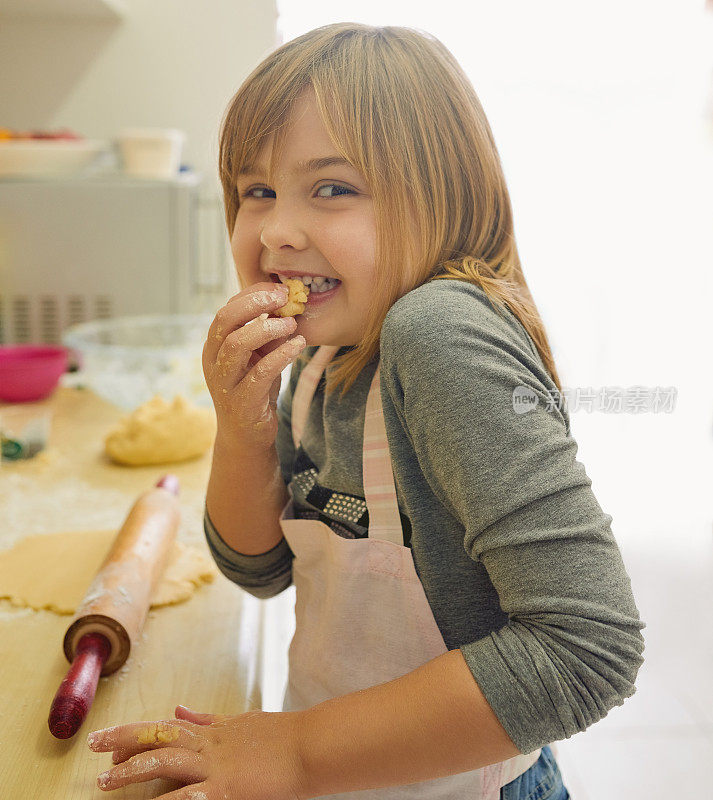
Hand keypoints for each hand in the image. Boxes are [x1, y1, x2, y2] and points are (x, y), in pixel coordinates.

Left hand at [87, 705, 306, 798]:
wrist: (310, 746)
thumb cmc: (282, 737)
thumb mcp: (240, 722)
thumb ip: (207, 718)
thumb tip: (179, 707)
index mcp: (212, 731)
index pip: (165, 727)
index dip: (135, 733)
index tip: (108, 740)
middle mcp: (209, 745)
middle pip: (159, 737)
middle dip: (124, 741)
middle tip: (93, 744)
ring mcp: (216, 766)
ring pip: (167, 763)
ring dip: (133, 770)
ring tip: (105, 781)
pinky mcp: (227, 789)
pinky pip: (190, 799)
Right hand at [202, 281, 306, 449]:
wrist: (246, 436)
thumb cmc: (254, 390)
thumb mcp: (260, 357)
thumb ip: (268, 333)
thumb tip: (289, 304)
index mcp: (215, 345)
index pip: (227, 309)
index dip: (252, 294)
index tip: (279, 288)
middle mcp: (213, 361)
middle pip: (225, 320)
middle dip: (255, 303)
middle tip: (283, 298)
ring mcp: (224, 383)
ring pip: (236, 344)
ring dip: (267, 328)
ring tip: (291, 325)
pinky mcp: (241, 403)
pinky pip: (259, 374)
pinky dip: (280, 356)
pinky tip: (297, 346)